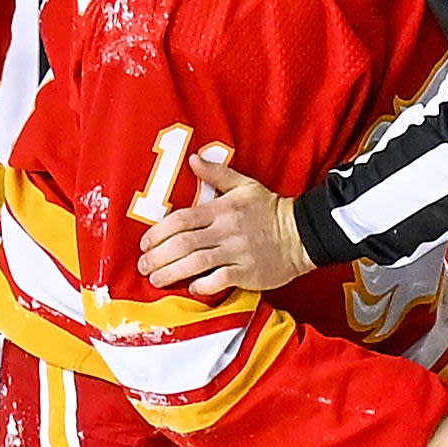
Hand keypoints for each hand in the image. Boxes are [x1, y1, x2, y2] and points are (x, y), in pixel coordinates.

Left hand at [138, 154, 313, 294]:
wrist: (304, 234)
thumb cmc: (270, 210)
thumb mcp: (244, 185)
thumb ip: (217, 173)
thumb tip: (193, 159)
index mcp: (222, 209)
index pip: (182, 219)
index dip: (159, 232)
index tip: (145, 243)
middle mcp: (226, 231)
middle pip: (183, 243)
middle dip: (158, 256)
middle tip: (143, 265)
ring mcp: (236, 253)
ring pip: (196, 263)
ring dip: (172, 273)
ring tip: (155, 279)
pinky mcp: (247, 273)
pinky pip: (219, 281)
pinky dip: (202, 286)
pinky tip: (191, 288)